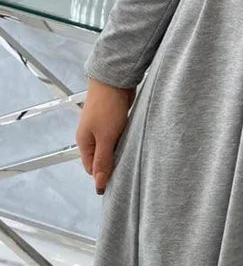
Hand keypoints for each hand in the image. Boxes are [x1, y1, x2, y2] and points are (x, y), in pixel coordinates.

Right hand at [76, 78, 135, 193]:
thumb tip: (98, 186)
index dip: (103, 176)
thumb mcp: (105, 137)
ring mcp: (102, 129)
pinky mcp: (113, 122)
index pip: (91, 169)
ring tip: (134, 159)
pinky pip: (117, 138)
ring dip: (120, 154)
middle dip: (112, 166)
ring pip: (110, 149)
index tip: (120, 181)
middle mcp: (91, 137)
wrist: (114, 80)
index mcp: (84, 143)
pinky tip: (134, 145)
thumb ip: (103, 161)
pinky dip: (124, 143)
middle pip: (101, 159)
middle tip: (130, 172)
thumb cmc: (108, 109)